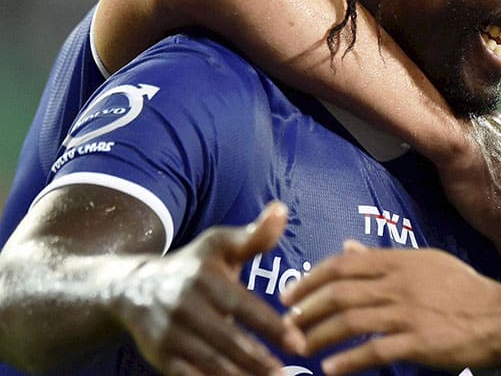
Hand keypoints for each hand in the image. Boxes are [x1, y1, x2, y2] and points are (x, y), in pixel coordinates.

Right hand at [114, 202, 304, 374]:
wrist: (133, 288)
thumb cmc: (192, 265)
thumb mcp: (220, 244)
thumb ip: (254, 236)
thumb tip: (281, 210)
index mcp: (204, 278)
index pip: (242, 306)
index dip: (271, 327)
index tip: (298, 343)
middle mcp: (184, 307)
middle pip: (227, 340)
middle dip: (259, 361)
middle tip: (289, 374)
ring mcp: (169, 334)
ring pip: (210, 363)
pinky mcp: (160, 357)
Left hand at [282, 240, 500, 374]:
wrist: (499, 316)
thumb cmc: (461, 288)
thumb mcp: (423, 262)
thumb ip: (382, 257)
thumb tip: (346, 249)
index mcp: (399, 261)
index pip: (343, 266)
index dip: (310, 280)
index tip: (290, 295)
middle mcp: (399, 283)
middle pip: (339, 293)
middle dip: (306, 310)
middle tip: (287, 325)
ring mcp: (408, 313)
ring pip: (350, 322)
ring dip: (319, 336)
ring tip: (300, 347)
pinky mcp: (418, 342)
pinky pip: (374, 351)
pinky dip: (348, 361)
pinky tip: (330, 369)